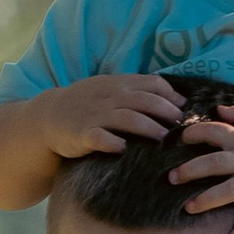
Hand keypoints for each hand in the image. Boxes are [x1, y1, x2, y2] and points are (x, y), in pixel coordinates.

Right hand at [40, 71, 185, 158]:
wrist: (49, 115)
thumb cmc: (86, 104)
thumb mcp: (110, 89)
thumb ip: (136, 91)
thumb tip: (173, 99)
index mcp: (119, 85)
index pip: (151, 84)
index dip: (171, 96)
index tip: (185, 109)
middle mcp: (110, 97)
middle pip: (143, 100)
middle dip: (165, 112)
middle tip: (181, 126)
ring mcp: (95, 115)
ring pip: (126, 118)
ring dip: (147, 127)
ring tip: (163, 139)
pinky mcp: (82, 134)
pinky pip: (99, 138)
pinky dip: (112, 142)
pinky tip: (123, 149)